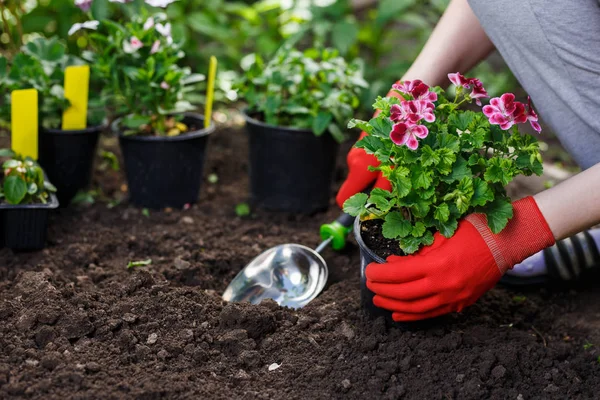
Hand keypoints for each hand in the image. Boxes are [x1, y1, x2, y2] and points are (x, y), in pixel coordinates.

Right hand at [336, 132, 390, 207]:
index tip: (367, 209)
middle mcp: (352, 161)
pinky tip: (392, 156)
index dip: (353, 208)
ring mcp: (356, 152)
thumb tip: (375, 211)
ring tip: (395, 169)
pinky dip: (377, 165)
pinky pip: (366, 163)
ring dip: (376, 176)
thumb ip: (382, 192)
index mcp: (357, 170)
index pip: (342, 199)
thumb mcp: (394, 170)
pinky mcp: (362, 145)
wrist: (397, 109)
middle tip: (390, 189)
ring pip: (362, 175)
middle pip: (355, 187)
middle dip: (370, 191)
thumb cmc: (397, 141)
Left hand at [366, 197, 555, 320]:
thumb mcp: (443, 235)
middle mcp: (444, 285)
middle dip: (382, 291)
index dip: (381, 275)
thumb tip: (393, 263)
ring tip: (378, 301)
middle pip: (404, 294)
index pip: (399, 274)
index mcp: (438, 264)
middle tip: (369, 286)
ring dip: (393, 306)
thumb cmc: (476, 231)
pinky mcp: (461, 303)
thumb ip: (418, 251)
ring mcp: (454, 297)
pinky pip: (432, 314)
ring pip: (416, 308)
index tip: (369, 273)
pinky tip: (399, 315)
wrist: (508, 243)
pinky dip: (413, 315)